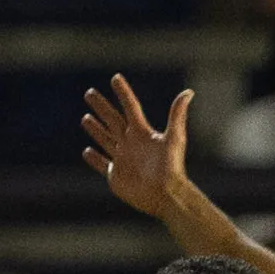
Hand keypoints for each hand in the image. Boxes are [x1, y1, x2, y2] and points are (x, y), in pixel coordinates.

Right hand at [81, 74, 191, 218]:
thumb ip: (177, 115)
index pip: (130, 107)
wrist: (166, 195)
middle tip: (89, 93)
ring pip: (105, 140)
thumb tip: (188, 92)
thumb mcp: (174, 138)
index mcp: (142, 133)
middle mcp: (131, 143)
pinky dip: (94, 159)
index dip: (123, 93)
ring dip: (96, 129)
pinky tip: (86, 151)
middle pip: (113, 120)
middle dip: (101, 107)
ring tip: (85, 118)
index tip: (116, 78)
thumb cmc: (171, 167)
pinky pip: (102, 165)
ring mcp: (122, 159)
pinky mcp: (115, 175)